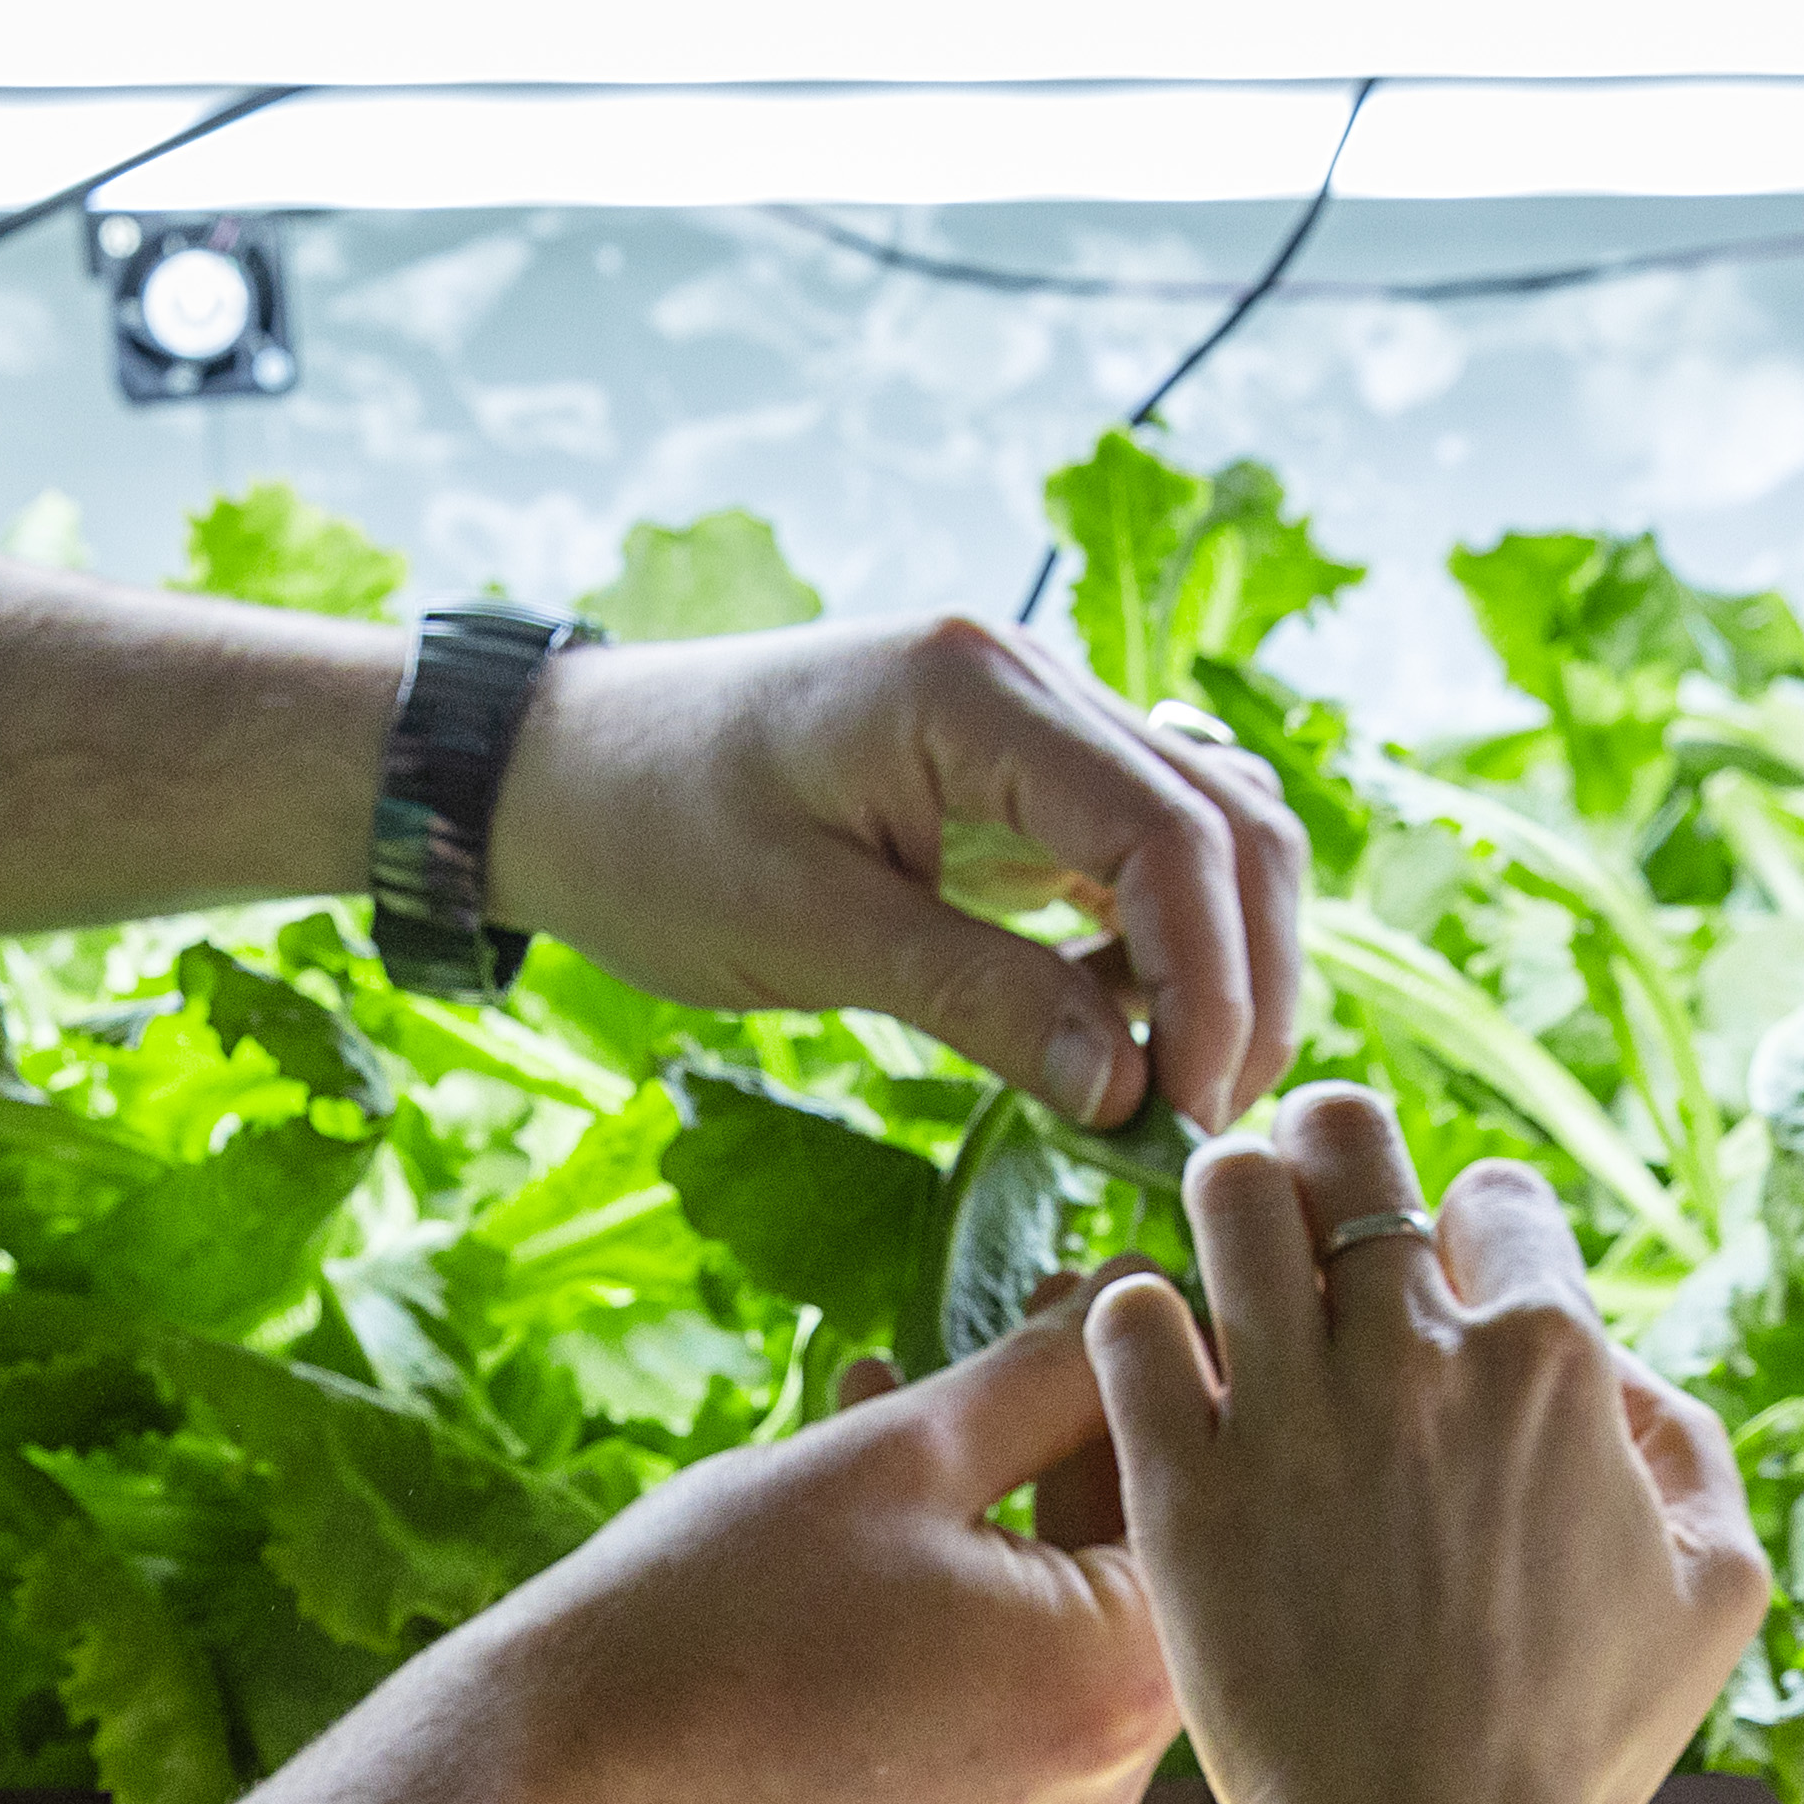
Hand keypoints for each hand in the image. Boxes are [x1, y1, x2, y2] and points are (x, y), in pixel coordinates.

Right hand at [443, 1320, 1183, 1803]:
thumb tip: (1135, 1303)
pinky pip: (995, 1692)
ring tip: (908, 1390)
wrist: (551, 1782)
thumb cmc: (713, 1612)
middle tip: (1026, 1312)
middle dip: (1072, 1434)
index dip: (1154, 1375)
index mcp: (1112, 1685)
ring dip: (999, 1501)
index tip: (1117, 1286)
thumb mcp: (899, 1453)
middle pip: (1129, 1570)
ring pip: (1052, 1627)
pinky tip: (867, 1500)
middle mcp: (1100, 1785)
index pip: (1194, 1500)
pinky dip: (958, 1595)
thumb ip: (1046, 1373)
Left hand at [487, 613, 1308, 1137]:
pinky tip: (1112, 1029)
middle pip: (1230, 822)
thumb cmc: (650, 838)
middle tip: (1201, 1125)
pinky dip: (1162, 940)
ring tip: (1167, 1089)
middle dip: (1246, 979)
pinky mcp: (1020, 769)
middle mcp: (1033, 678)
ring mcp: (1036, 717)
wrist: (557, 771)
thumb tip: (1126, 1092)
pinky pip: (1143, 845)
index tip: (1186, 1114)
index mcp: (977, 691)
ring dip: (1221, 959)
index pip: (1172, 833)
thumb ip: (977, 1000)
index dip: (1211, 983)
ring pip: (1211, 829)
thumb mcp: (805, 934)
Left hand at [1088, 1086, 1768, 1803]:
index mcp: (1554, 1363)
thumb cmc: (1583, 1747)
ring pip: (1229, 1193)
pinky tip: (1164, 1366)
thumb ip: (1687, 1442)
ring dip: (1229, 1204)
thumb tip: (1619, 1365)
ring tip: (1229, 1256)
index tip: (1448, 1288)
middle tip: (1312, 1202)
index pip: (1495, 1193)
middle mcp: (1419, 1360)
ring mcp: (1292, 1416)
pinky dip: (1140, 1319)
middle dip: (1329, 1151)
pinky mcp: (1186, 1486)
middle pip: (1347, 1143)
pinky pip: (1130, 1322)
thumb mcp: (1715, 1589)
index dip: (1472, 1231)